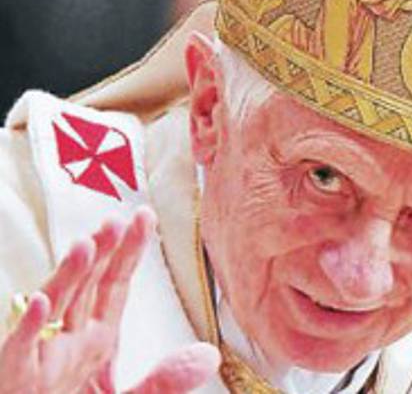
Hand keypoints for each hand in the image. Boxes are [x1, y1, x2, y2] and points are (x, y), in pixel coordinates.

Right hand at [0, 207, 219, 393]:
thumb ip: (163, 381)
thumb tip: (209, 356)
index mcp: (95, 340)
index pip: (114, 285)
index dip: (129, 251)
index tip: (144, 218)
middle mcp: (68, 340)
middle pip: (86, 286)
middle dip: (101, 252)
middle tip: (116, 221)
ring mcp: (41, 356)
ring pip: (55, 306)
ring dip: (69, 276)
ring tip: (86, 246)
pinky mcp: (16, 377)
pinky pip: (21, 350)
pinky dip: (29, 327)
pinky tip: (40, 303)